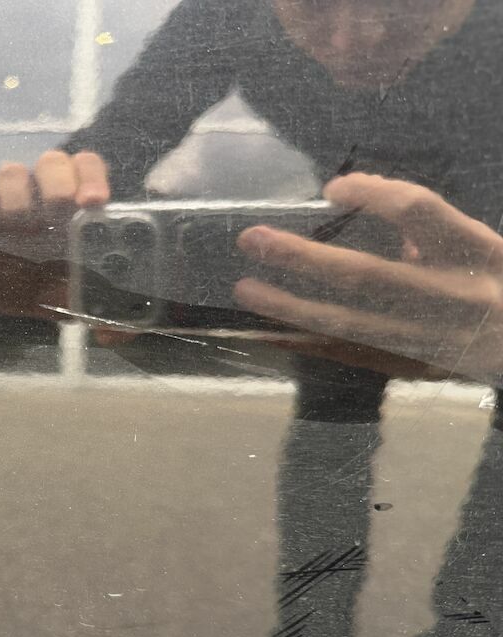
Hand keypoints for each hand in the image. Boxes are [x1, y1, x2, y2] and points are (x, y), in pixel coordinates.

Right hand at [0, 151, 109, 322]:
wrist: (29, 298)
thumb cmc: (69, 291)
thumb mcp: (95, 299)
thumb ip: (113, 315)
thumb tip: (110, 333)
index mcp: (78, 201)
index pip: (87, 165)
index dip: (91, 176)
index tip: (94, 202)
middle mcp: (45, 192)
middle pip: (50, 162)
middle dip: (57, 183)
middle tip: (61, 211)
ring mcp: (11, 202)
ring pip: (11, 172)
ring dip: (17, 196)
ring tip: (21, 227)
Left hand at [234, 173, 502, 383]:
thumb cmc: (502, 285)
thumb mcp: (486, 247)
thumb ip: (430, 228)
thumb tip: (369, 203)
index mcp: (474, 252)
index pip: (419, 212)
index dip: (373, 195)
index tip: (332, 188)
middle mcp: (448, 296)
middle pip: (364, 275)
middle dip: (302, 258)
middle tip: (253, 238)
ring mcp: (427, 336)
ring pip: (348, 322)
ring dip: (290, 305)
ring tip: (245, 287)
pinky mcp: (411, 363)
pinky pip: (350, 349)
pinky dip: (307, 338)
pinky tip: (270, 329)